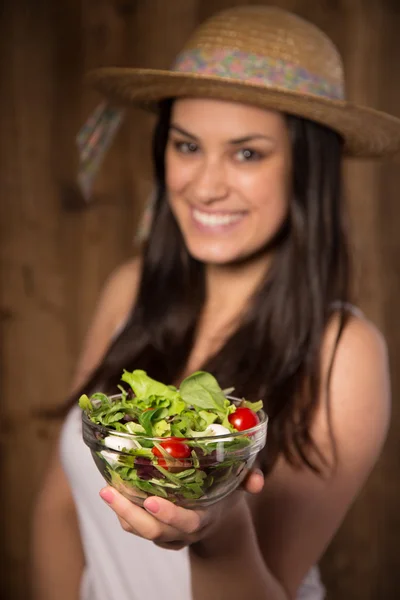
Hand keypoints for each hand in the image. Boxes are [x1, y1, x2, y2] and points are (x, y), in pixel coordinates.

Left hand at [99, 468, 263, 550]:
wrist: (216, 519)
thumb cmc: (225, 494)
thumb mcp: (239, 485)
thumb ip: (249, 479)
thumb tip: (257, 480)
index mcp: (202, 519)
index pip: (185, 523)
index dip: (169, 515)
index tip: (152, 501)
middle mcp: (181, 532)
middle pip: (152, 531)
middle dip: (129, 512)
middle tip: (108, 491)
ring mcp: (166, 534)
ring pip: (139, 529)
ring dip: (120, 511)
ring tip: (105, 488)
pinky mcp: (154, 531)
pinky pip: (134, 526)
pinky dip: (122, 511)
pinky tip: (112, 489)